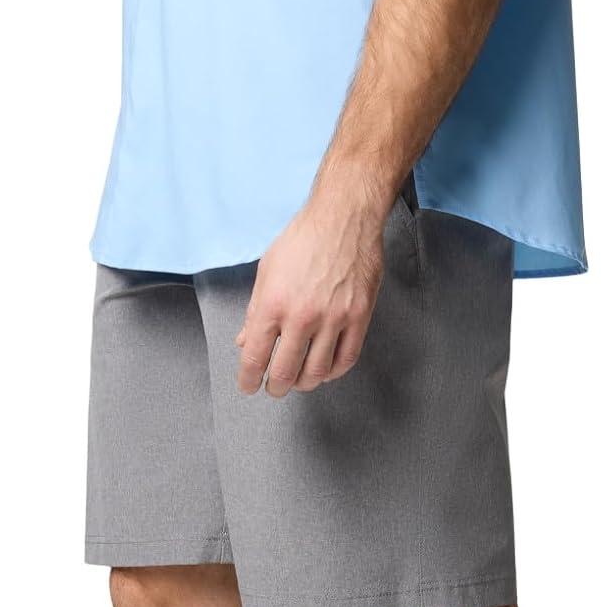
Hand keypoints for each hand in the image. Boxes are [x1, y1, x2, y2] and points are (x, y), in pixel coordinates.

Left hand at [236, 177, 386, 397]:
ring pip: (317, 372)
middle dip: (276, 387)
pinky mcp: (359, 317)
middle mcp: (302, 316)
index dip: (249, 379)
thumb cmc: (304, 238)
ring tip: (299, 380)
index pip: (256, 356)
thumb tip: (246, 341)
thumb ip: (255, 310)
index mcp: (273, 304)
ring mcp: (334, 318)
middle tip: (274, 388)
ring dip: (304, 383)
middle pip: (286, 372)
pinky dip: (333, 372)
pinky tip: (325, 370)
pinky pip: (346, 359)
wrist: (344, 218)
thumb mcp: (267, 270)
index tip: (248, 386)